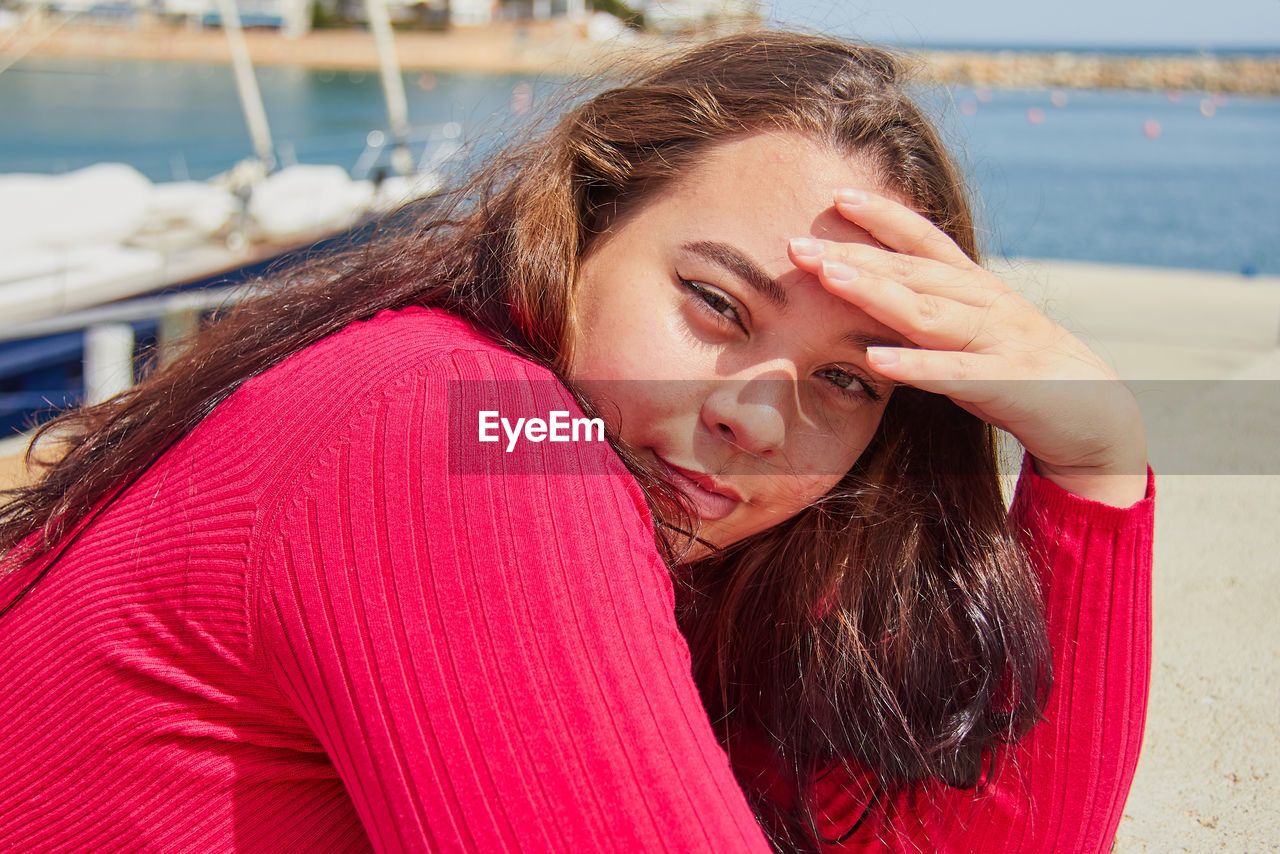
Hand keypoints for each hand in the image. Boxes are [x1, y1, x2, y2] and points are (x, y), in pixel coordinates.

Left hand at [787, 188, 1148, 506]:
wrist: (1096, 416)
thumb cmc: (1019, 374)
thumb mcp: (967, 338)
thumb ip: (925, 319)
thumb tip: (870, 301)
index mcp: (975, 289)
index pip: (925, 241)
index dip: (884, 215)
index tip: (836, 195)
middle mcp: (987, 304)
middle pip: (913, 272)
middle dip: (854, 254)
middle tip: (797, 244)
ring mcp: (1000, 340)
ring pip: (930, 312)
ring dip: (877, 293)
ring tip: (829, 278)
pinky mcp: (1012, 383)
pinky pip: (957, 374)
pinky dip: (917, 366)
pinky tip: (877, 361)